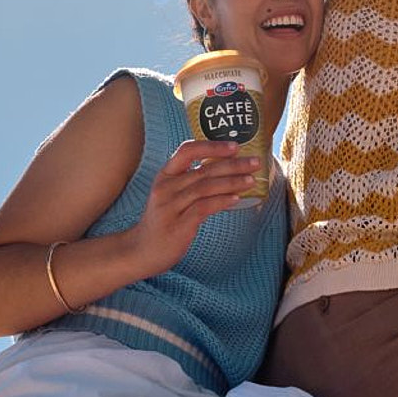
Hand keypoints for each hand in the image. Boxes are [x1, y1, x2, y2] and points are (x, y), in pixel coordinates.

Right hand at [125, 140, 259, 277]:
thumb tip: (226, 173)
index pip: (187, 151)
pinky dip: (222, 201)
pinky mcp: (177, 225)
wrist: (142, 250)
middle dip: (233, 164)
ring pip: (205, 187)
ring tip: (252, 180)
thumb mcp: (172, 195)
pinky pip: (203, 208)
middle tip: (256, 162)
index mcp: (165, 175)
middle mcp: (166, 187)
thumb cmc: (164, 221)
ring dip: (232, 182)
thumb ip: (192, 183)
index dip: (212, 146)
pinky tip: (237, 199)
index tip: (235, 146)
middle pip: (204, 170)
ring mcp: (170, 206)